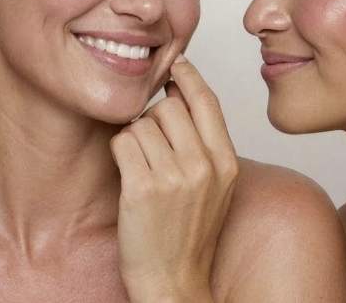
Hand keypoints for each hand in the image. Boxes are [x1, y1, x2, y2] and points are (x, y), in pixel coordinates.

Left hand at [111, 55, 238, 302]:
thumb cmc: (189, 233)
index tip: (176, 64)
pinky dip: (120, 151)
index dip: (189, 77)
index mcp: (225, 163)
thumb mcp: (215, 186)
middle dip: (154, 118)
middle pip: (169, 108)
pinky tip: (128, 173)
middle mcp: (203, 167)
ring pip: (142, 123)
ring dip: (134, 138)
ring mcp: (173, 178)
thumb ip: (206, 143)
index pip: (206, 101)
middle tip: (151, 145)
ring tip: (142, 166)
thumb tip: (182, 95)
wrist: (172, 281)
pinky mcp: (142, 189)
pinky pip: (122, 141)